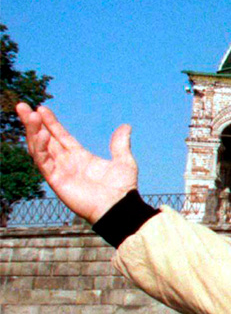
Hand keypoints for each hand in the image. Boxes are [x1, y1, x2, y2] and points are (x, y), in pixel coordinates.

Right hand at [18, 103, 138, 222]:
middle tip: (23, 106)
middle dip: (33, 124)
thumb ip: (119, 144)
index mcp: (80, 157)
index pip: (61, 136)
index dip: (51, 123)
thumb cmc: (122, 188)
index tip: (42, 108)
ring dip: (33, 132)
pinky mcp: (57, 181)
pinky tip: (40, 134)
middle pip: (45, 140)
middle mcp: (67, 163)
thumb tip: (125, 126)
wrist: (119, 207)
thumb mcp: (123, 160)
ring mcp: (60, 172)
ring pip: (40, 149)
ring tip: (29, 115)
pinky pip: (44, 163)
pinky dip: (40, 149)